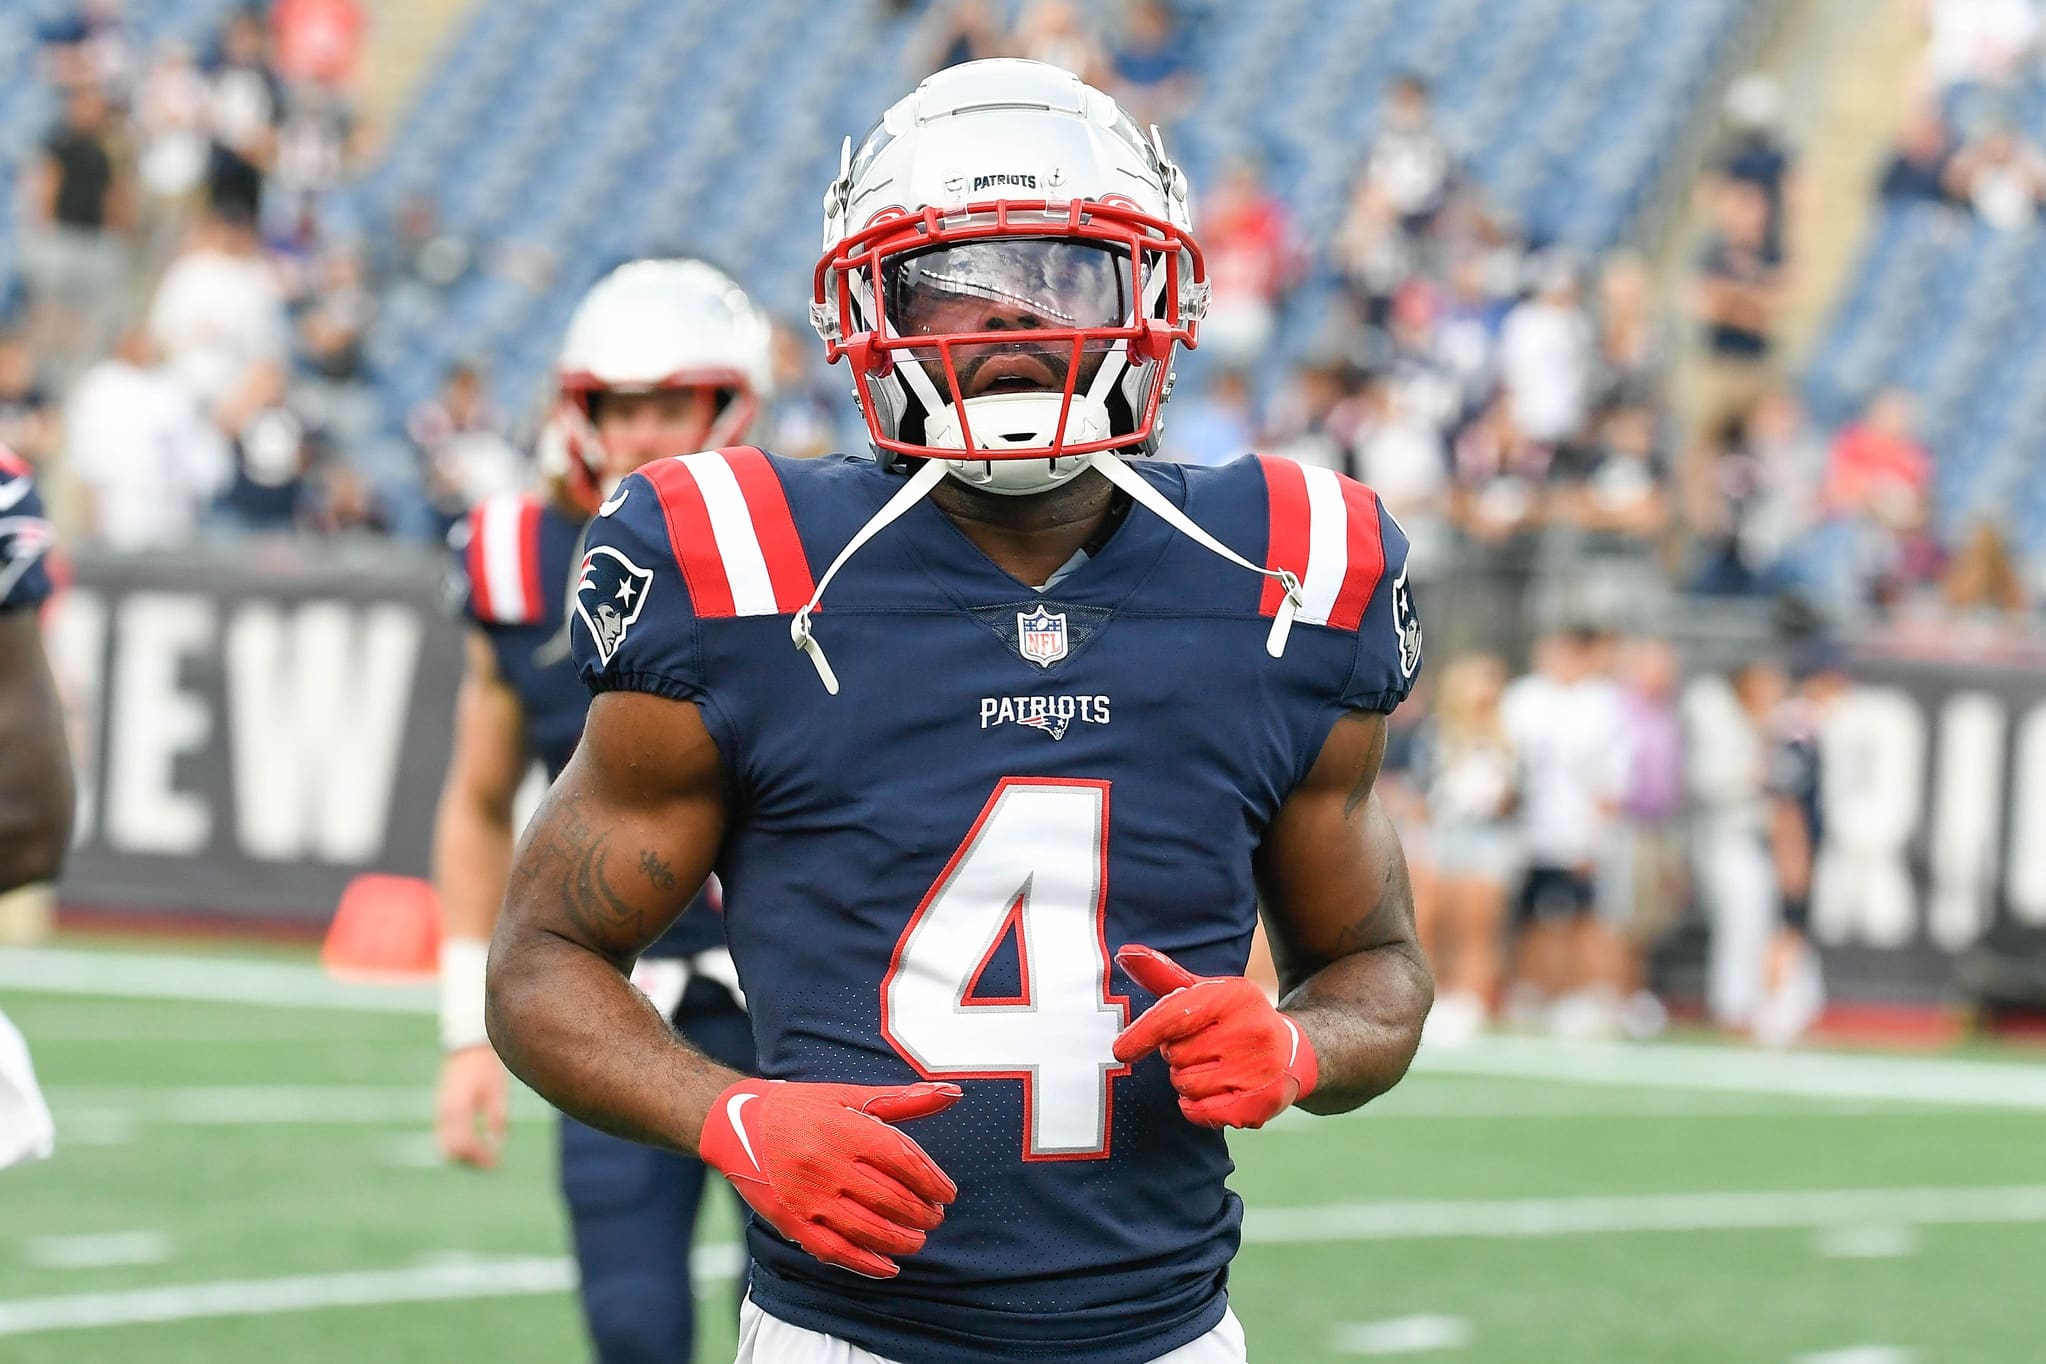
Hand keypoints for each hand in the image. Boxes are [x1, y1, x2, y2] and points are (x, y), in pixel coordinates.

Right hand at [436, 1045, 508, 1168]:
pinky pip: (444, 1137)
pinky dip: (457, 1146)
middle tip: (491, 1162)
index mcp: (458, 1108)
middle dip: (470, 1161)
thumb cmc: (486, 1067)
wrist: (468, 1047)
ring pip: (444, 1146)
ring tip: (485, 1156)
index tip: (496, 1163)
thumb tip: (498, 1144)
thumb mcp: (497, 1091)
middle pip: (451, 1151)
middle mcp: (444, 1113)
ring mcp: (440, 1112)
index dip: (480, 1157)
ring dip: (463, 1156)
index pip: (465, 1145)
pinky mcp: (441, 1111)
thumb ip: (497, 1118)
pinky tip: (476, 1145)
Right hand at [698, 1078, 961, 1278]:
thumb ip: (904, 1100)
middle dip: (921, 1213)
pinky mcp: (791, 1220)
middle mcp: (827, 1162)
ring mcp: (808, 1195)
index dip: (932, 1180)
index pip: (903, 1159)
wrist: (735, 1123)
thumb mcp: (850, 1096)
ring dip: (900, 1240)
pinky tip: (888, 1267)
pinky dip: (865, 1263)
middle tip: (935, 1218)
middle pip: (889, 1197)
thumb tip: (954, 1092)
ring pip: (866, 1228)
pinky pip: (833, 1250)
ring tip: (918, 1240)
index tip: (948, 1194)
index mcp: (845, 1128)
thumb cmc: (802, 1108)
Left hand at [1112, 945, 1317, 1129]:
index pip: (1175, 1016)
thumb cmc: (1234, 1018)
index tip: (1120, 1051)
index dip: (1143, 1034)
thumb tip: (1125, 953)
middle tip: (1200, 1048)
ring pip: (1185, 1085)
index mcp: (1234, 997)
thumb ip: (1164, 974)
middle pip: (1175, 1055)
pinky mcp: (1259, 1104)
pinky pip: (1200, 1112)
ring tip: (1210, 1068)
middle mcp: (1250, 1030)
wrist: (1290, 1052)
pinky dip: (1194, 1107)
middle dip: (1176, 1055)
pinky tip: (1212, 1093)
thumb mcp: (1206, 990)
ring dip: (1186, 1081)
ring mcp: (1257, 1070)